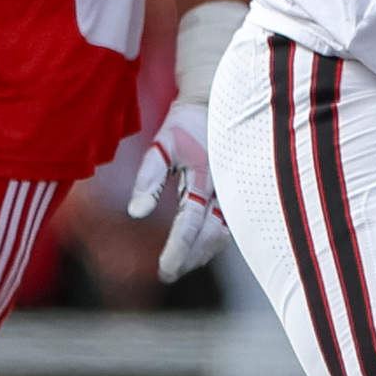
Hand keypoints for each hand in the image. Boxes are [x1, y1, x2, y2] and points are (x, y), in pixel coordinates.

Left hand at [127, 101, 227, 281]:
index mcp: (205, 178)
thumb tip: (136, 213)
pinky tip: (203, 246)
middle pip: (211, 236)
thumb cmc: (186, 124)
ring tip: (183, 264)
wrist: (217, 101)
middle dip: (190, 257)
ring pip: (225, 233)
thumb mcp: (161, 147)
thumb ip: (149, 179)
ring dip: (204, 252)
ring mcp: (237, 190)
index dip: (178, 250)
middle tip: (168, 274)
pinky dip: (216, 239)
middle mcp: (226, 188)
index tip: (164, 271)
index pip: (191, 224)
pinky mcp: (240, 189)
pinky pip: (232, 222)